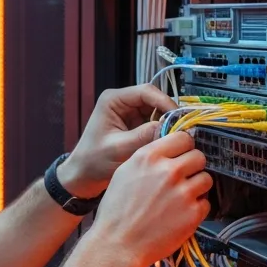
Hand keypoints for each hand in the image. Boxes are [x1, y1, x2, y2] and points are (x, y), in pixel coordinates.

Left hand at [59, 84, 177, 197]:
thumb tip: (171, 127)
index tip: (179, 117)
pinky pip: (155, 122)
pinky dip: (163, 130)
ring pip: (157, 111)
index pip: (146, 91)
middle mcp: (122, 102)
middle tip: (182, 129)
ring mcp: (129, 113)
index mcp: (113, 100)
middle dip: (169, 113)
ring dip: (167, 122)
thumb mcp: (119, 148)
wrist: (83, 175)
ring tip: (177, 136)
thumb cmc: (93, 161)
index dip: (165, 102)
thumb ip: (144, 136)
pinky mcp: (135, 125)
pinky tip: (169, 141)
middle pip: (154, 99)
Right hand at [87, 132, 210, 266]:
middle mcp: (168, 171)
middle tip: (183, 178)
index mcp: (149, 157)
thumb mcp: (125, 173)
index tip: (182, 155)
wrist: (118, 245)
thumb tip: (168, 150)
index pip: (183, 137)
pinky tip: (180, 214)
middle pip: (199, 156)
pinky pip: (206, 203)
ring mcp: (183, 192)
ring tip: (181, 198)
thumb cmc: (116, 212)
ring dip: (197, 186)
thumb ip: (148, 158)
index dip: (184, 147)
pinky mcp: (193, 213)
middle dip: (193, 166)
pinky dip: (197, 208)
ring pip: (206, 178)